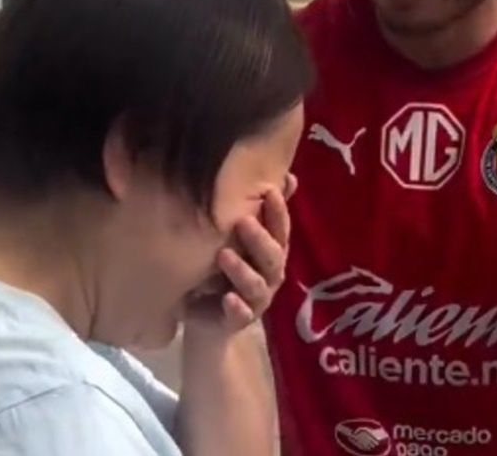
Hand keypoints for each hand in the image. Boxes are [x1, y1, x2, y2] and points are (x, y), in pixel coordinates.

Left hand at [186, 175, 295, 336]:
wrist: (207, 320)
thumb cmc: (227, 270)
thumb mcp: (242, 239)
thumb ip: (264, 212)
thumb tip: (288, 175)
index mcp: (273, 253)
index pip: (281, 230)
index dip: (278, 213)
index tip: (269, 193)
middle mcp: (270, 276)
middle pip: (272, 257)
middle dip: (259, 239)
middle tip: (243, 222)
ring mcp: (256, 300)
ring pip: (257, 286)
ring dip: (242, 271)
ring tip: (223, 256)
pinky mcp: (238, 321)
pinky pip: (241, 316)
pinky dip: (237, 308)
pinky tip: (228, 299)